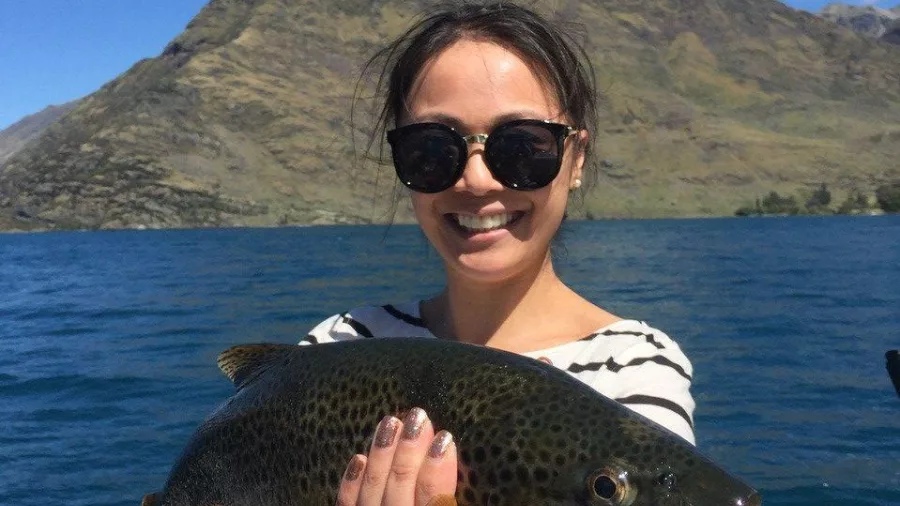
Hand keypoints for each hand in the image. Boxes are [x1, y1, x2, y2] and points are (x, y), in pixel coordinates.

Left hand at [335, 408, 457, 505]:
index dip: (440, 468)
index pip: (435, 497)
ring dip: (382, 453)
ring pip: (373, 487)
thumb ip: (449, 499)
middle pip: (402, 484)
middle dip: (410, 449)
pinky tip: (358, 458)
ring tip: (390, 422)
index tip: (445, 437)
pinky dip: (352, 482)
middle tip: (418, 417)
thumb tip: (453, 457)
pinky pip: (347, 504)